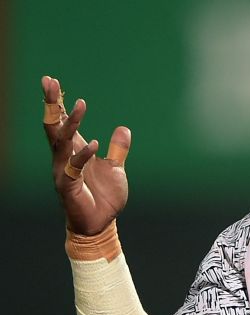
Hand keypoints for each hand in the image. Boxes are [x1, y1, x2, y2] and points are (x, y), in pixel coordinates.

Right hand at [43, 76, 131, 235]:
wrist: (101, 224)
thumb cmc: (104, 197)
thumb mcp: (116, 169)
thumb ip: (118, 150)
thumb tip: (124, 129)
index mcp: (75, 151)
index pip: (62, 122)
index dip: (58, 103)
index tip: (52, 81)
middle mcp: (65, 158)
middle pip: (54, 126)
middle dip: (53, 104)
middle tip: (49, 82)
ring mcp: (64, 171)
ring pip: (61, 142)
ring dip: (71, 123)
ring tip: (80, 104)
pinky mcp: (68, 187)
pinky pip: (73, 168)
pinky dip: (83, 156)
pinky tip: (93, 144)